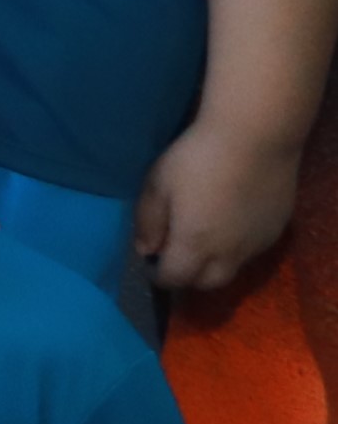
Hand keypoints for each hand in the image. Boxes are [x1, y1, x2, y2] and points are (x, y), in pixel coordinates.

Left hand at [134, 115, 302, 295]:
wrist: (254, 139)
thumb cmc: (197, 159)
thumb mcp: (158, 185)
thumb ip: (148, 222)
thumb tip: (146, 251)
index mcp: (195, 245)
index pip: (175, 279)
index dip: (160, 276)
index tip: (152, 263)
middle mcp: (229, 253)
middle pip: (208, 283)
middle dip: (189, 277)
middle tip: (177, 255)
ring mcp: (257, 243)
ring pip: (233, 269)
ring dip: (215, 264)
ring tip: (203, 239)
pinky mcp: (277, 229)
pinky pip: (253, 251)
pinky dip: (237, 248)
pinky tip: (230, 224)